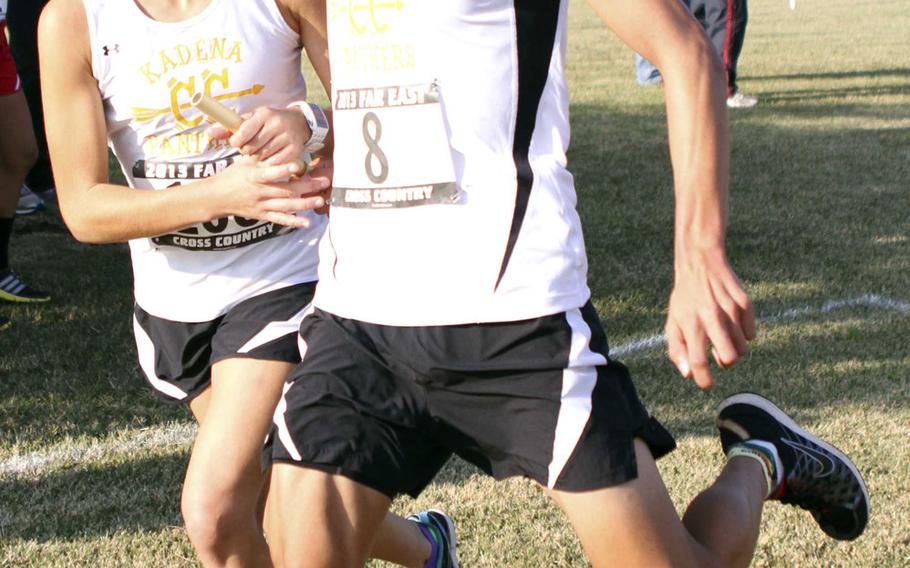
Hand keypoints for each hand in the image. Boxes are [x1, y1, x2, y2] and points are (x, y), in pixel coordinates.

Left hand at [209, 106, 311, 165]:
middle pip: (251, 148)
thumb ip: (230, 128)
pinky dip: (268, 163)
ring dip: (257, 158)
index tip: (237, 143)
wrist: (299, 123)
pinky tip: (268, 157)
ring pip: (262, 157)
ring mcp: (287, 137)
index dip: (236, 142)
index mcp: (263, 114)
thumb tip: (209, 133)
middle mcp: (276, 124)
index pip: (242, 133)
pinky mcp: (295, 149)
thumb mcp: (252, 119)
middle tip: (249, 149)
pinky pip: (273, 163)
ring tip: (259, 152)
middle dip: (246, 151)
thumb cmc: (268, 122)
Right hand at [211, 157, 329, 227]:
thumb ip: (262, 157)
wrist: (217, 198)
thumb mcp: (245, 163)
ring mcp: (261, 205)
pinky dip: (293, 221)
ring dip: (304, 204)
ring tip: (319, 200)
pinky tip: (307, 222)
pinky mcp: (262, 215)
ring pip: (286, 206)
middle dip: (306, 186)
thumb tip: (277, 144)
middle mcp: (259, 192)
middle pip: (285, 191)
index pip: (269, 173)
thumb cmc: (233, 176)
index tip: (297, 166)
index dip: (282, 170)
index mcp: (253, 177)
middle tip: (324, 182)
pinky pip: (280, 220)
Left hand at [664, 246, 754, 389]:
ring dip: (734, 348)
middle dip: (725, 363)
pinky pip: (752, 334)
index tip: (707, 384)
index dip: (704, 380)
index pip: (698, 362)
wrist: (700, 264)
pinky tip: (732, 323)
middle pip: (730, 358)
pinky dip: (744, 335)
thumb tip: (688, 375)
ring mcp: (731, 310)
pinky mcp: (746, 304)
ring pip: (743, 348)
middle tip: (718, 357)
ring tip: (723, 336)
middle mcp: (712, 318)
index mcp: (691, 324)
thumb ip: (677, 350)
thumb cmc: (685, 299)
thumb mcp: (673, 322)